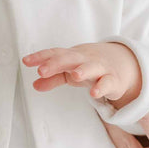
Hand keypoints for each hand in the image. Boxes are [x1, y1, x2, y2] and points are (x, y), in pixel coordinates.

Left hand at [23, 42, 141, 107]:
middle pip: (69, 59)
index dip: (40, 57)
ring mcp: (100, 68)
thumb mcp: (70, 71)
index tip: (26, 61)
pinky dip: (101, 87)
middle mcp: (85, 59)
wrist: (122, 62)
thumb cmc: (89, 66)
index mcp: (72, 56)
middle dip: (56, 63)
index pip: (54, 54)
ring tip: (74, 75)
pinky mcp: (113, 80)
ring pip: (91, 68)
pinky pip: (107, 83)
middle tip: (42, 70)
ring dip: (83, 70)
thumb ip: (53, 78)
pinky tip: (94, 93)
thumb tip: (35, 85)